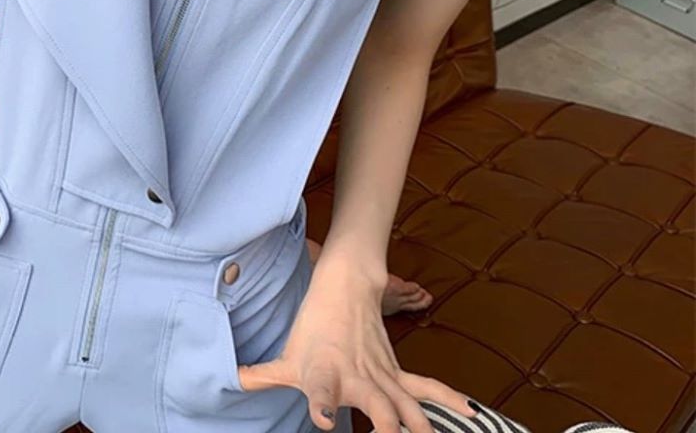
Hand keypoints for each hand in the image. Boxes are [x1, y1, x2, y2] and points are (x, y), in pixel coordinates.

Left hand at [233, 249, 478, 431]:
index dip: (321, 404)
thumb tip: (232, 380)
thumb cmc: (313, 327)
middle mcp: (357, 376)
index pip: (321, 390)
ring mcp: (381, 374)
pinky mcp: (396, 372)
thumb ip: (263, 375)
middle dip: (387, 428)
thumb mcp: (287, 355)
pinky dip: (449, 399)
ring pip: (408, 402)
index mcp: (325, 373)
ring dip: (422, 425)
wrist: (344, 285)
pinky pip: (426, 387)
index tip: (322, 419)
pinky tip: (473, 414)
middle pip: (378, 406)